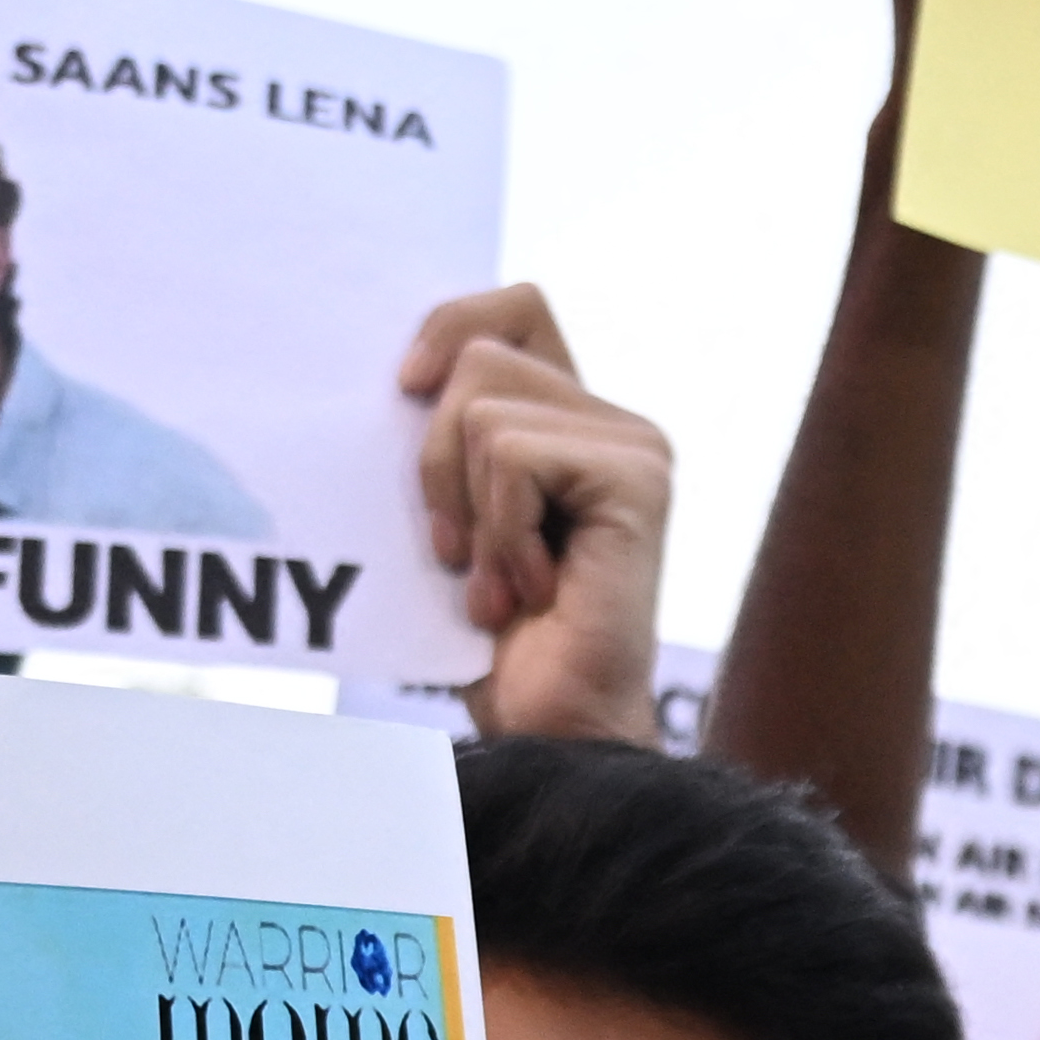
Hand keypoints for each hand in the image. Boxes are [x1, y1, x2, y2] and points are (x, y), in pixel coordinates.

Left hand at [404, 286, 671, 745]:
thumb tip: (401, 372)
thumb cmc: (497, 643)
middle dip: (436, 459)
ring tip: (498, 583)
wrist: (551, 731)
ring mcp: (636, 448)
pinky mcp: (637, 479)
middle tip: (460, 554)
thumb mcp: (453, 514)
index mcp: (578, 422)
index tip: (404, 391)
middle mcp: (619, 425)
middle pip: (480, 359)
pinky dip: (498, 532)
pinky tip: (531, 593)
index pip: (514, 309)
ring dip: (466, 508)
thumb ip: (448, 435)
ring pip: (484, 407)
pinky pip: (511, 457)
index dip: (450, 327)